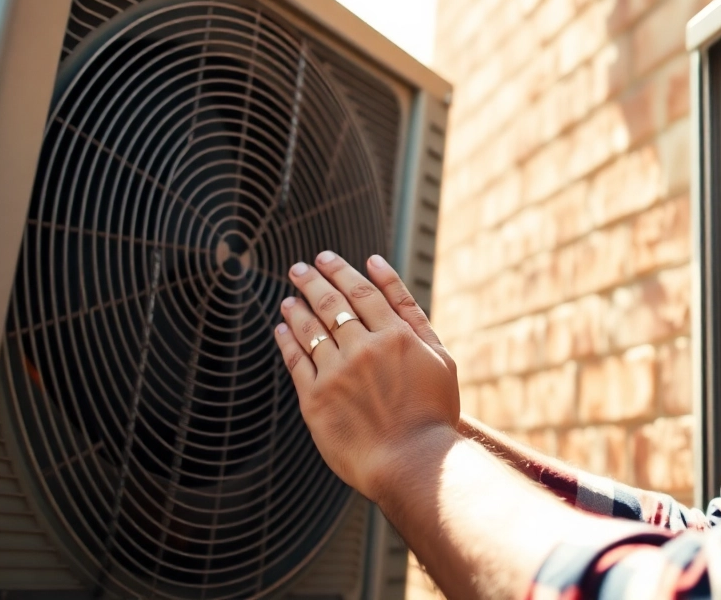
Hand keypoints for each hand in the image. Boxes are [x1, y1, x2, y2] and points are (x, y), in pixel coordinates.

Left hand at [273, 251, 459, 503]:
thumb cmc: (432, 413)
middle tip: (299, 268)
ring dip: (297, 308)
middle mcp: (363, 348)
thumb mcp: (440, 359)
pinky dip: (286, 340)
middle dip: (312, 280)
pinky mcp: (316, 399)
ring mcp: (337, 373)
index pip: (363, 292)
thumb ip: (413, 316)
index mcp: (396, 336)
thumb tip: (383, 271)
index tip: (327, 259)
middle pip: (331, 303)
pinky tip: (281, 329)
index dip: (342, 272)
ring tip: (289, 297)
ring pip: (310, 329)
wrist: (412, 462)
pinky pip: (295, 362)